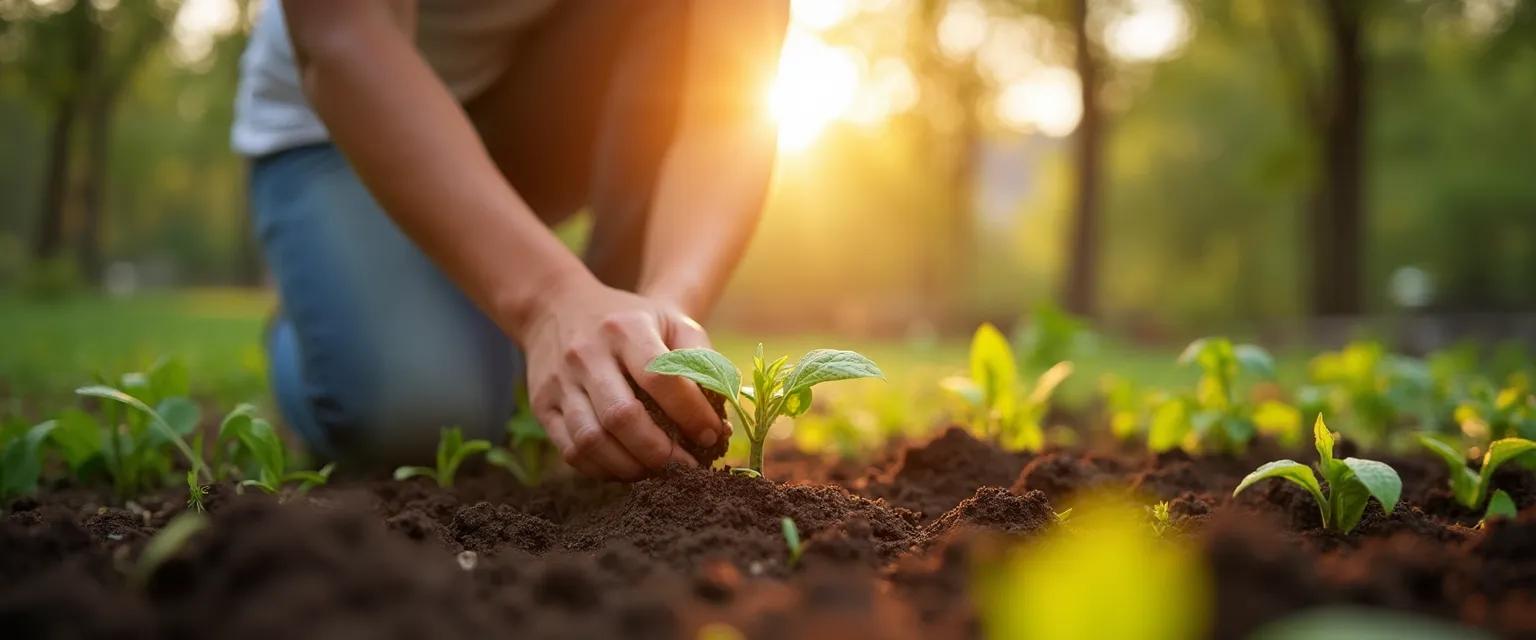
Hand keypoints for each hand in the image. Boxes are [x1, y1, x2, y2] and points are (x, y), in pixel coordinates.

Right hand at [516, 278, 727, 479]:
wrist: (556, 307)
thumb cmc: (628, 320)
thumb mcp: (670, 320)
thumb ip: (702, 358)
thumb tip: (722, 412)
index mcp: (626, 329)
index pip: (661, 378)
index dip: (691, 413)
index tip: (711, 434)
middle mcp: (587, 354)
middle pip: (622, 416)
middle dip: (660, 452)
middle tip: (685, 466)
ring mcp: (560, 382)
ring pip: (592, 440)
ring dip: (630, 467)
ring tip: (657, 472)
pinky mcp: (543, 406)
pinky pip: (571, 450)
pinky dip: (602, 469)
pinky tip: (627, 468)